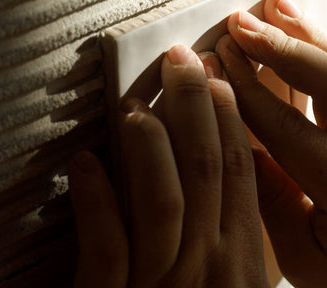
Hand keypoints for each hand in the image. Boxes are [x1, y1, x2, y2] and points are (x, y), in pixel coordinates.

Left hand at [68, 44, 268, 287]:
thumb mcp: (229, 279)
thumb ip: (230, 232)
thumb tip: (227, 160)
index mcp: (241, 259)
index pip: (241, 169)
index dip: (228, 114)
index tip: (215, 74)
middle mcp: (207, 267)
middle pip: (205, 168)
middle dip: (192, 104)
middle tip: (178, 60)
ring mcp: (161, 284)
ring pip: (163, 199)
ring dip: (148, 144)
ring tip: (131, 107)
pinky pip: (107, 244)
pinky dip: (95, 199)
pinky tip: (84, 162)